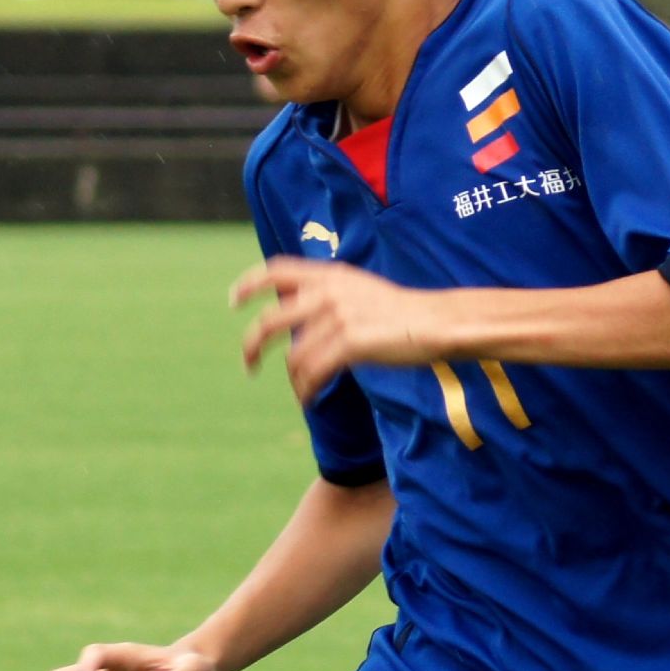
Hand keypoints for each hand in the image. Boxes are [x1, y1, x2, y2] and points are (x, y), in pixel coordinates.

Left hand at [233, 258, 447, 409]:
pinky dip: (306, 390)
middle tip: (248, 365)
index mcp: (329, 275)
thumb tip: (300, 312)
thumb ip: (329, 294)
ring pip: (294, 357)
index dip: (250, 284)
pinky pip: (313, 373)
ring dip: (293, 380)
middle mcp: (327, 292)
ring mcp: (337, 317)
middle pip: (271, 322)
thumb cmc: (402, 312)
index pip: (276, 271)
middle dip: (252, 346)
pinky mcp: (349, 343)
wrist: (435, 321)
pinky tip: (308, 399)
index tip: (234, 301)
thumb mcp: (360, 289)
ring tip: (301, 392)